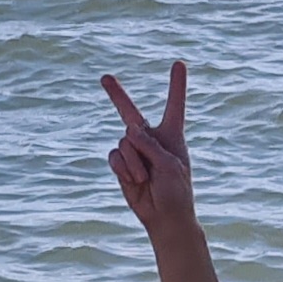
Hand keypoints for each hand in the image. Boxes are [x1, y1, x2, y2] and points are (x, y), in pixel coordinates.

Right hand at [102, 60, 195, 241]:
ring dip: (134, 161)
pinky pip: (115, 156)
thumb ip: (150, 144)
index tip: (179, 63)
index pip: (174, 105)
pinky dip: (124, 168)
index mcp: (171, 135)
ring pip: (124, 142)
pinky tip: (135, 181)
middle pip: (129, 112)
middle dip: (116, 95)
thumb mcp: (169, 165)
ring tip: (146, 178)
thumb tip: (128, 129)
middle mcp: (150, 139)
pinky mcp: (121, 164)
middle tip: (104, 77)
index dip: (176, 85)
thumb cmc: (175, 191)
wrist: (164, 217)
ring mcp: (133, 151)